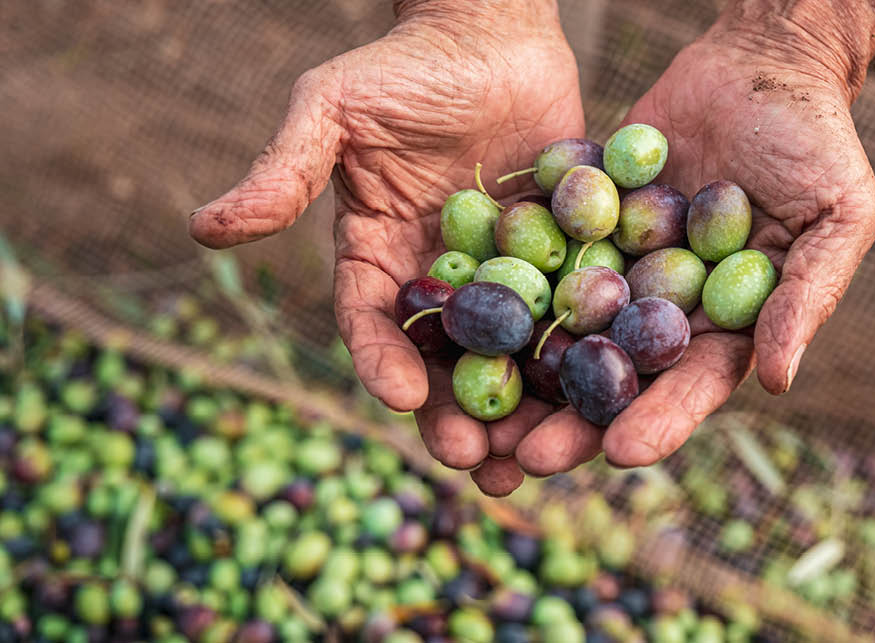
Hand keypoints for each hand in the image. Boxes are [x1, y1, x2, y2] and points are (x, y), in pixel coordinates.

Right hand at [188, 0, 583, 494]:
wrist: (489, 33)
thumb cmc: (400, 66)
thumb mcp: (330, 110)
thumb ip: (283, 172)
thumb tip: (202, 228)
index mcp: (378, 259)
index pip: (373, 323)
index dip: (382, 362)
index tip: (401, 397)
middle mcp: (440, 280)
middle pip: (445, 361)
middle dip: (456, 413)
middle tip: (475, 460)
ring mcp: (505, 275)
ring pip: (511, 355)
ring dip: (522, 408)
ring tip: (537, 457)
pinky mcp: (561, 258)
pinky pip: (571, 312)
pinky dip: (582, 355)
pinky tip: (602, 393)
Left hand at [512, 7, 874, 478]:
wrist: (759, 61)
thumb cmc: (816, 140)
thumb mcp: (837, 216)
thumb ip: (809, 294)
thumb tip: (777, 380)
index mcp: (729, 321)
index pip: (693, 382)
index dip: (660, 419)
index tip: (620, 452)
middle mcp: (667, 304)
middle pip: (618, 373)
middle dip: (574, 420)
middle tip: (525, 458)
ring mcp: (621, 264)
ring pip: (566, 329)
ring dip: (526, 372)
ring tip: (475, 409)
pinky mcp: (584, 220)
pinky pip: (542, 253)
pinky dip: (504, 284)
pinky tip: (461, 314)